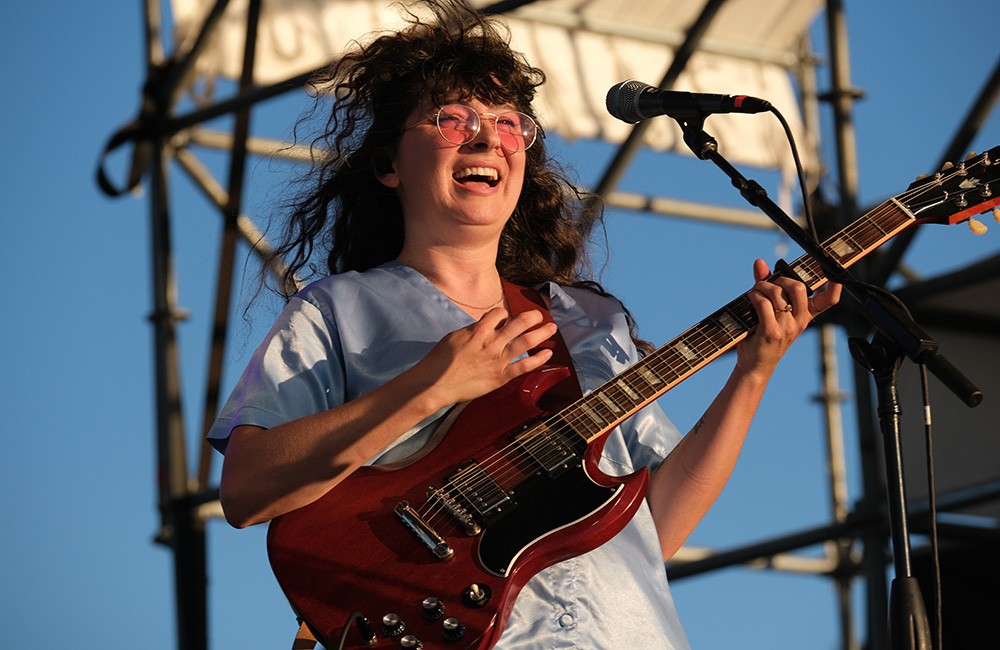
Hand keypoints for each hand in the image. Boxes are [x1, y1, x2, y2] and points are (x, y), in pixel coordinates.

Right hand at [414, 308, 557, 406]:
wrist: (435, 383)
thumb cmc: (440, 360)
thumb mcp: (454, 336)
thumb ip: (472, 330)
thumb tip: (483, 324)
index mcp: (478, 330)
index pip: (499, 313)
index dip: (504, 313)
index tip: (506, 317)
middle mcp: (491, 342)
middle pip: (518, 324)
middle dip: (533, 317)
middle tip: (540, 316)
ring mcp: (497, 360)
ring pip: (526, 342)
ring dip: (542, 334)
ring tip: (552, 328)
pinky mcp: (500, 377)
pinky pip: (524, 366)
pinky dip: (539, 360)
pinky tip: (548, 354)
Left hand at [738, 259, 841, 377]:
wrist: (755, 365)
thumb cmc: (762, 336)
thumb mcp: (770, 310)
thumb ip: (767, 285)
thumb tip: (760, 262)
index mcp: (805, 316)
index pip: (828, 301)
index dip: (835, 286)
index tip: (835, 272)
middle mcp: (800, 321)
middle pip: (798, 287)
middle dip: (780, 280)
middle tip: (767, 285)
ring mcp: (787, 327)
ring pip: (777, 293)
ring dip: (761, 287)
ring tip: (754, 292)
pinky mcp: (771, 332)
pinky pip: (764, 303)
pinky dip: (755, 296)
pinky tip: (751, 298)